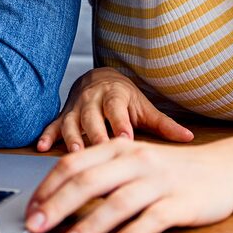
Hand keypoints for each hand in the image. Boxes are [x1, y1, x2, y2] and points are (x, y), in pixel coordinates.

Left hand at [26, 137, 232, 232]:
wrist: (224, 169)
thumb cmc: (169, 170)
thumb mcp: (130, 162)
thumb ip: (97, 174)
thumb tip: (54, 198)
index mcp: (118, 149)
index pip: (73, 165)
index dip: (47, 188)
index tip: (30, 210)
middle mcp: (136, 161)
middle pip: (89, 182)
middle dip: (58, 206)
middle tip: (35, 227)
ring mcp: (160, 182)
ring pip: (118, 202)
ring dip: (89, 224)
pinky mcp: (182, 203)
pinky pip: (154, 218)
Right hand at [37, 68, 193, 151]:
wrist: (98, 79)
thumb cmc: (125, 99)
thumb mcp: (145, 108)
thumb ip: (165, 125)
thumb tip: (190, 138)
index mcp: (115, 96)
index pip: (117, 110)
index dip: (120, 123)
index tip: (125, 139)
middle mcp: (93, 101)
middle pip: (92, 118)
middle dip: (95, 134)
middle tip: (99, 151)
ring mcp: (75, 108)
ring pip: (71, 122)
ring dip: (71, 137)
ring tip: (74, 153)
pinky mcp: (62, 116)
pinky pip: (53, 125)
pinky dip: (47, 135)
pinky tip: (42, 147)